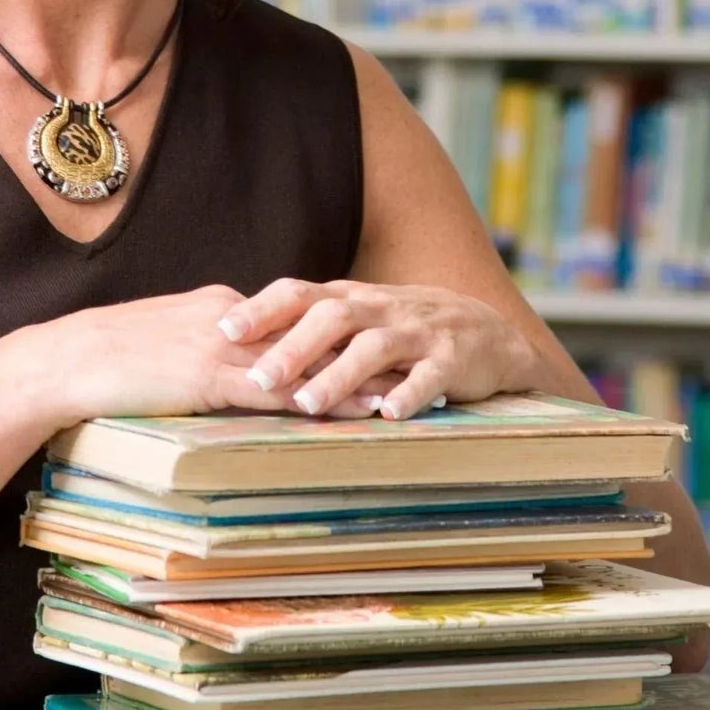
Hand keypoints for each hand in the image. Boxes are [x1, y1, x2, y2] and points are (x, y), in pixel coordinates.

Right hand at [36, 285, 392, 429]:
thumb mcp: (167, 342)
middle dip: (367, 346)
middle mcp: (233, 317)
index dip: (345, 329)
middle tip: (417, 356)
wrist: (62, 360)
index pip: (298, 316)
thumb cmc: (106, 357)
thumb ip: (207, 346)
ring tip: (408, 386)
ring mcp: (223, 345)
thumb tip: (237, 366)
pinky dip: (322, 400)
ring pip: (307, 361)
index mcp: (225, 305)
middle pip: (316, 331)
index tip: (386, 337)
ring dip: (360, 376)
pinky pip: (278, 392)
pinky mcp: (209, 377)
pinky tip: (354, 412)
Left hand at [216, 278, 539, 421]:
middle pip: (332, 318)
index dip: (262, 309)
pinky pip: (429, 376)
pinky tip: (388, 416)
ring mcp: (418, 332)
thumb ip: (309, 327)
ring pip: (374, 347)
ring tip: (307, 404)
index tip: (222, 330)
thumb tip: (239, 344)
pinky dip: (408, 394)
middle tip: (258, 379)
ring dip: (339, 375)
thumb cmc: (404, 329)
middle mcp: (380, 308)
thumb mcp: (358, 319)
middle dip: (293, 347)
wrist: (488, 332)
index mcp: (351, 298)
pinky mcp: (452, 360)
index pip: (299, 293)